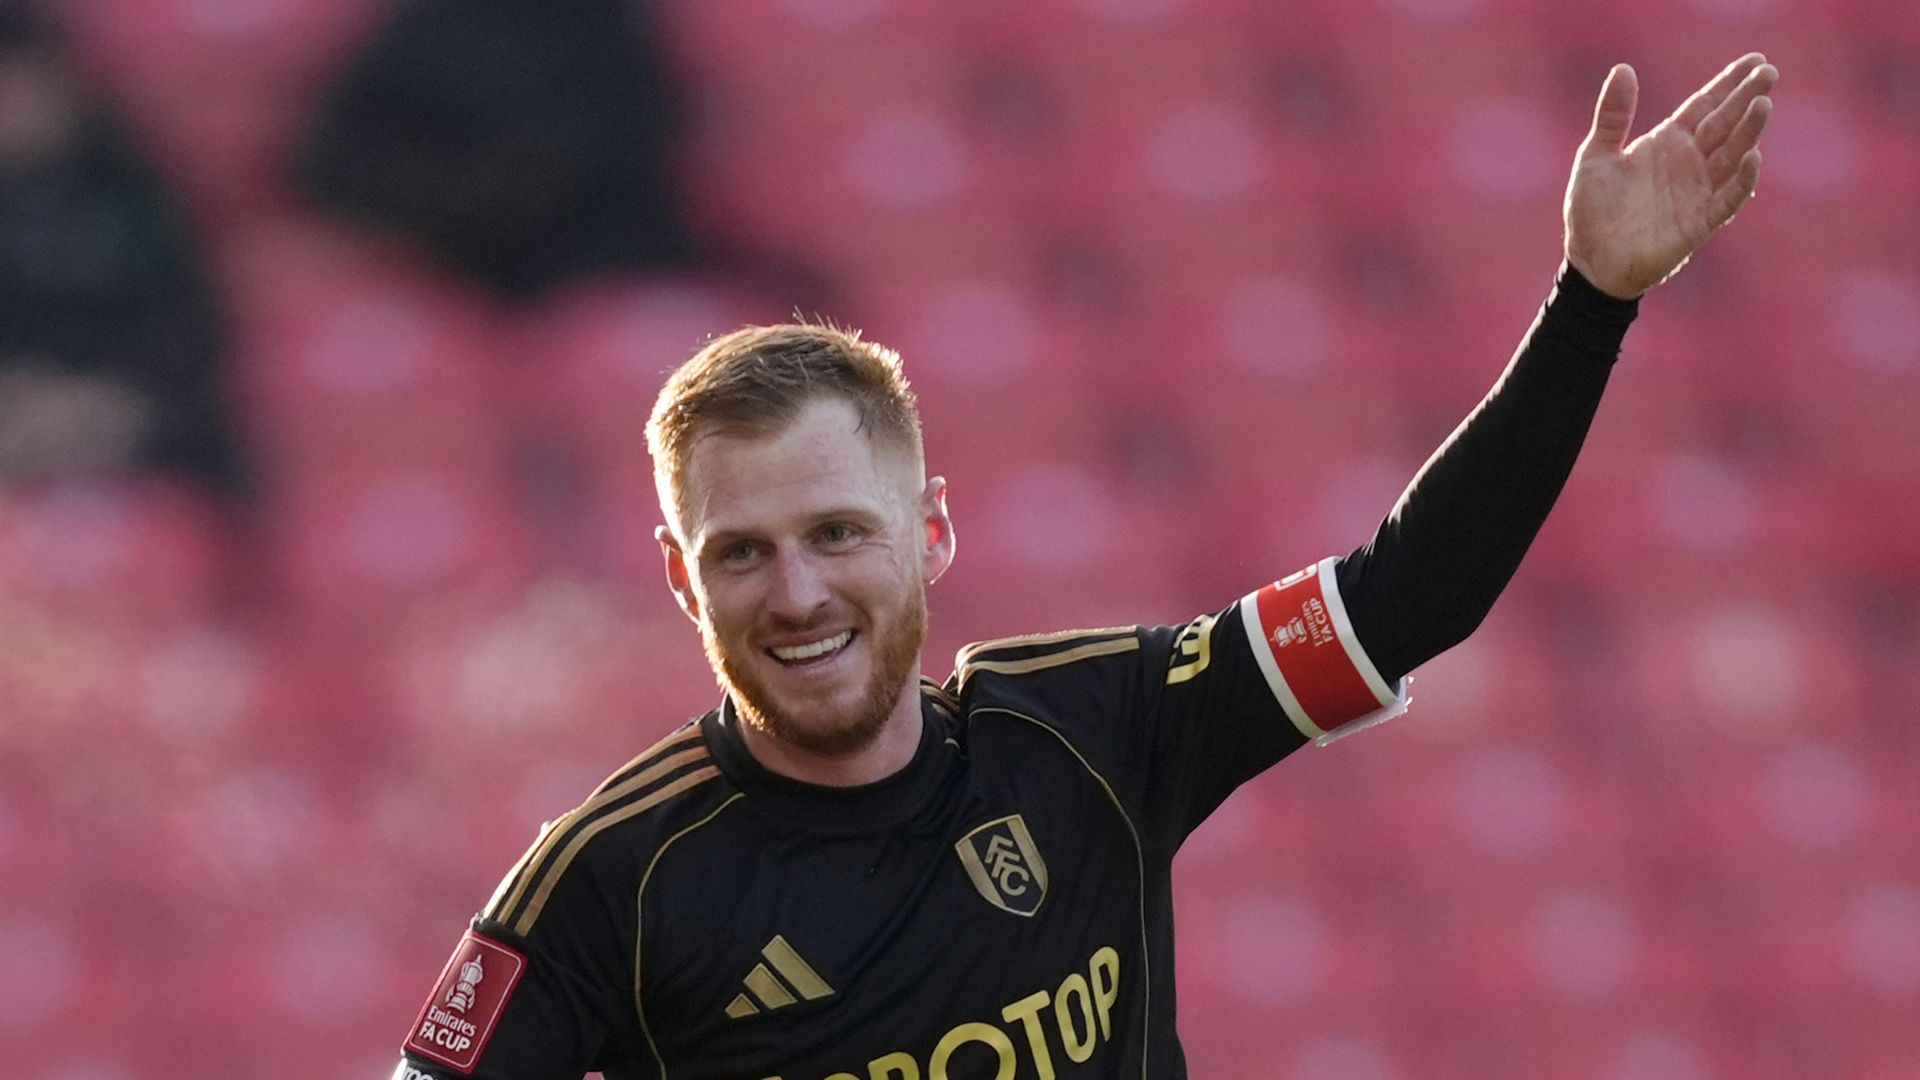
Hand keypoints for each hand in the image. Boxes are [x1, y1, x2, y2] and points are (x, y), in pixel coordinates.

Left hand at [1564, 54, 1777, 299]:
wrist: (1589, 261)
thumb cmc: (1592, 209)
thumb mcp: (1595, 155)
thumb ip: (1613, 115)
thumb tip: (1624, 69)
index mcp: (1668, 143)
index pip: (1705, 106)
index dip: (1729, 83)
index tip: (1756, 60)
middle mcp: (1689, 163)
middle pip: (1725, 124)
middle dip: (1747, 99)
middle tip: (1769, 72)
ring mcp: (1698, 191)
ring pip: (1732, 156)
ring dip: (1749, 132)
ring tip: (1762, 105)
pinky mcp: (1700, 223)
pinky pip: (1728, 198)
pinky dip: (1742, 180)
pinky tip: (1752, 157)